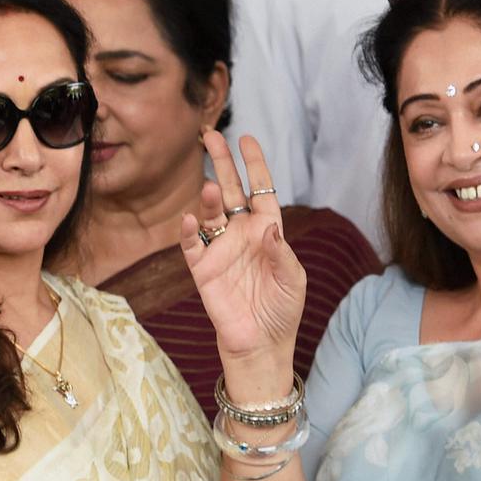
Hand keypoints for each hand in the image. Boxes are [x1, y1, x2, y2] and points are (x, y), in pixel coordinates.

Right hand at [180, 132, 305, 373]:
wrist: (260, 344)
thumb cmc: (282, 310)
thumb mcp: (292, 280)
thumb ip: (281, 253)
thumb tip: (267, 227)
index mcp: (268, 231)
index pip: (261, 190)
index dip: (255, 165)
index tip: (247, 139)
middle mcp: (241, 234)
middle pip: (229, 190)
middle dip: (222, 163)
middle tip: (210, 136)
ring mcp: (220, 249)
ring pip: (210, 213)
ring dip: (209, 198)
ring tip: (210, 186)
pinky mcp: (202, 269)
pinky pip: (191, 245)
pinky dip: (188, 232)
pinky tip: (189, 219)